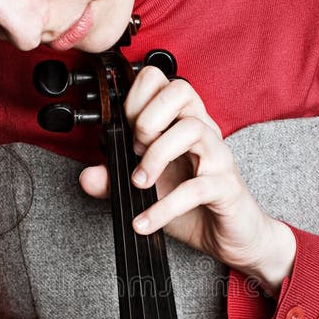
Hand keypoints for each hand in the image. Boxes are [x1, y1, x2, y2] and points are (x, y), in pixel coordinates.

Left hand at [79, 66, 295, 295]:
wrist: (231, 237)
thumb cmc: (193, 207)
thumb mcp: (146, 190)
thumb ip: (114, 180)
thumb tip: (87, 175)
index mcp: (183, 122)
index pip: (161, 81)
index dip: (135, 99)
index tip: (125, 131)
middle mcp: (204, 131)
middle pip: (181, 90)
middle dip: (148, 117)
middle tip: (135, 150)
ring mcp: (219, 157)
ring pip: (192, 129)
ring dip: (156, 155)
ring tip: (140, 183)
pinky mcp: (227, 187)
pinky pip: (197, 188)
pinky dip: (164, 207)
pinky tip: (145, 222)